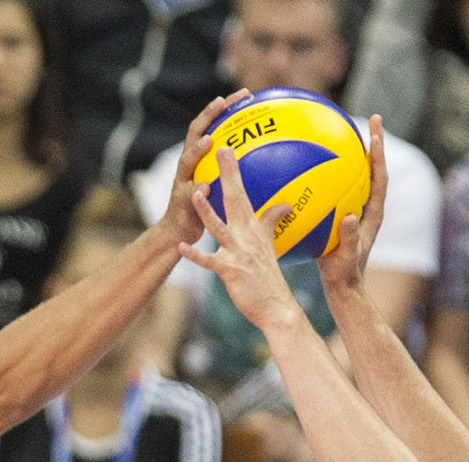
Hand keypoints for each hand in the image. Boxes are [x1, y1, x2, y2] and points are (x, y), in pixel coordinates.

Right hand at [157, 91, 248, 248]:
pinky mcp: (179, 202)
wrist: (179, 234)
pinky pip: (187, 195)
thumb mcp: (225, 190)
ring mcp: (181, 182)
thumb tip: (274, 167)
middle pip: (195, 133)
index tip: (244, 93)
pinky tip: (204, 187)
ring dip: (196, 150)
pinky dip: (196, 191)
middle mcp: (188, 166)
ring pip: (186, 161)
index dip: (226, 110)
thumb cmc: (205, 210)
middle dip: (207, 116)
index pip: (213, 126)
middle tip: (221, 101)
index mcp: (200, 159)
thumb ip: (241, 176)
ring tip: (208, 141)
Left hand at [182, 145, 300, 332]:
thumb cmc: (268, 277)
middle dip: (228, 174)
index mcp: (253, 227)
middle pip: (235, 199)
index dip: (233, 171)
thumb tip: (286, 203)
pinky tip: (182, 247)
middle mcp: (246, 235)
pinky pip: (209, 262)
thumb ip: (273, 221)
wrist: (275, 306)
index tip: (227, 147)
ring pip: (219, 227)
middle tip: (222, 149)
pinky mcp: (230, 271)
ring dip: (206, 211)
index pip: (242, 193)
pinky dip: (195, 255)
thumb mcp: (270, 244)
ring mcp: (238, 252)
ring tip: (195, 194)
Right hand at [317, 115, 387, 294]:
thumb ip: (349, 239)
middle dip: (372, 143)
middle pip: (372, 168)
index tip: (375, 130)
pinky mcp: (343, 216)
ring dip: (353, 155)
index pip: (379, 175)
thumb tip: (349, 217)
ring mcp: (356, 211)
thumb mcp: (345, 258)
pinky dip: (330, 174)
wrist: (341, 288)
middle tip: (369, 119)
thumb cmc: (343, 274)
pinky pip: (338, 188)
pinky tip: (310, 166)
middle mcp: (367, 207)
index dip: (378, 152)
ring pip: (356, 176)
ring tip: (343, 132)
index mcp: (372, 213)